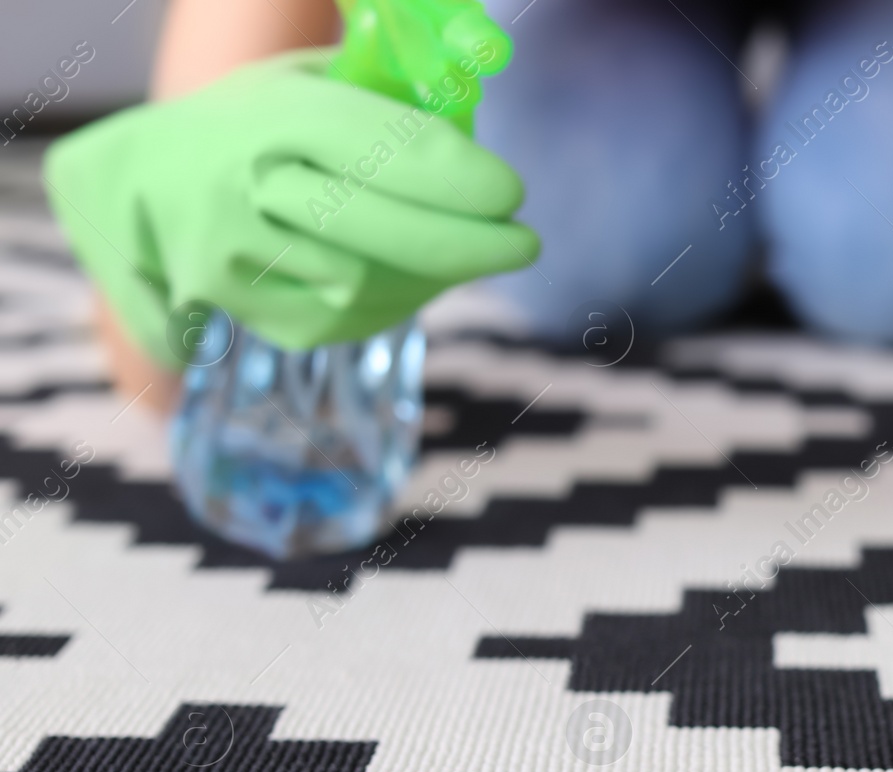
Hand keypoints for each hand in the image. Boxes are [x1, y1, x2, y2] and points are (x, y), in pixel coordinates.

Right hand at [43, 50, 538, 366]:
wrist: (129, 183)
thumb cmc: (249, 128)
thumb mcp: (303, 86)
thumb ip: (382, 101)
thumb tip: (475, 129)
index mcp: (275, 115)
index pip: (382, 147)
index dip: (459, 179)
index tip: (511, 194)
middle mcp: (248, 184)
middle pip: (379, 230)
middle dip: (466, 243)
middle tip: (522, 244)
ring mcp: (232, 252)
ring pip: (364, 286)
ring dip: (434, 279)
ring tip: (469, 258)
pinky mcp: (230, 305)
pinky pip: (335, 322)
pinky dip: (390, 308)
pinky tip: (419, 288)